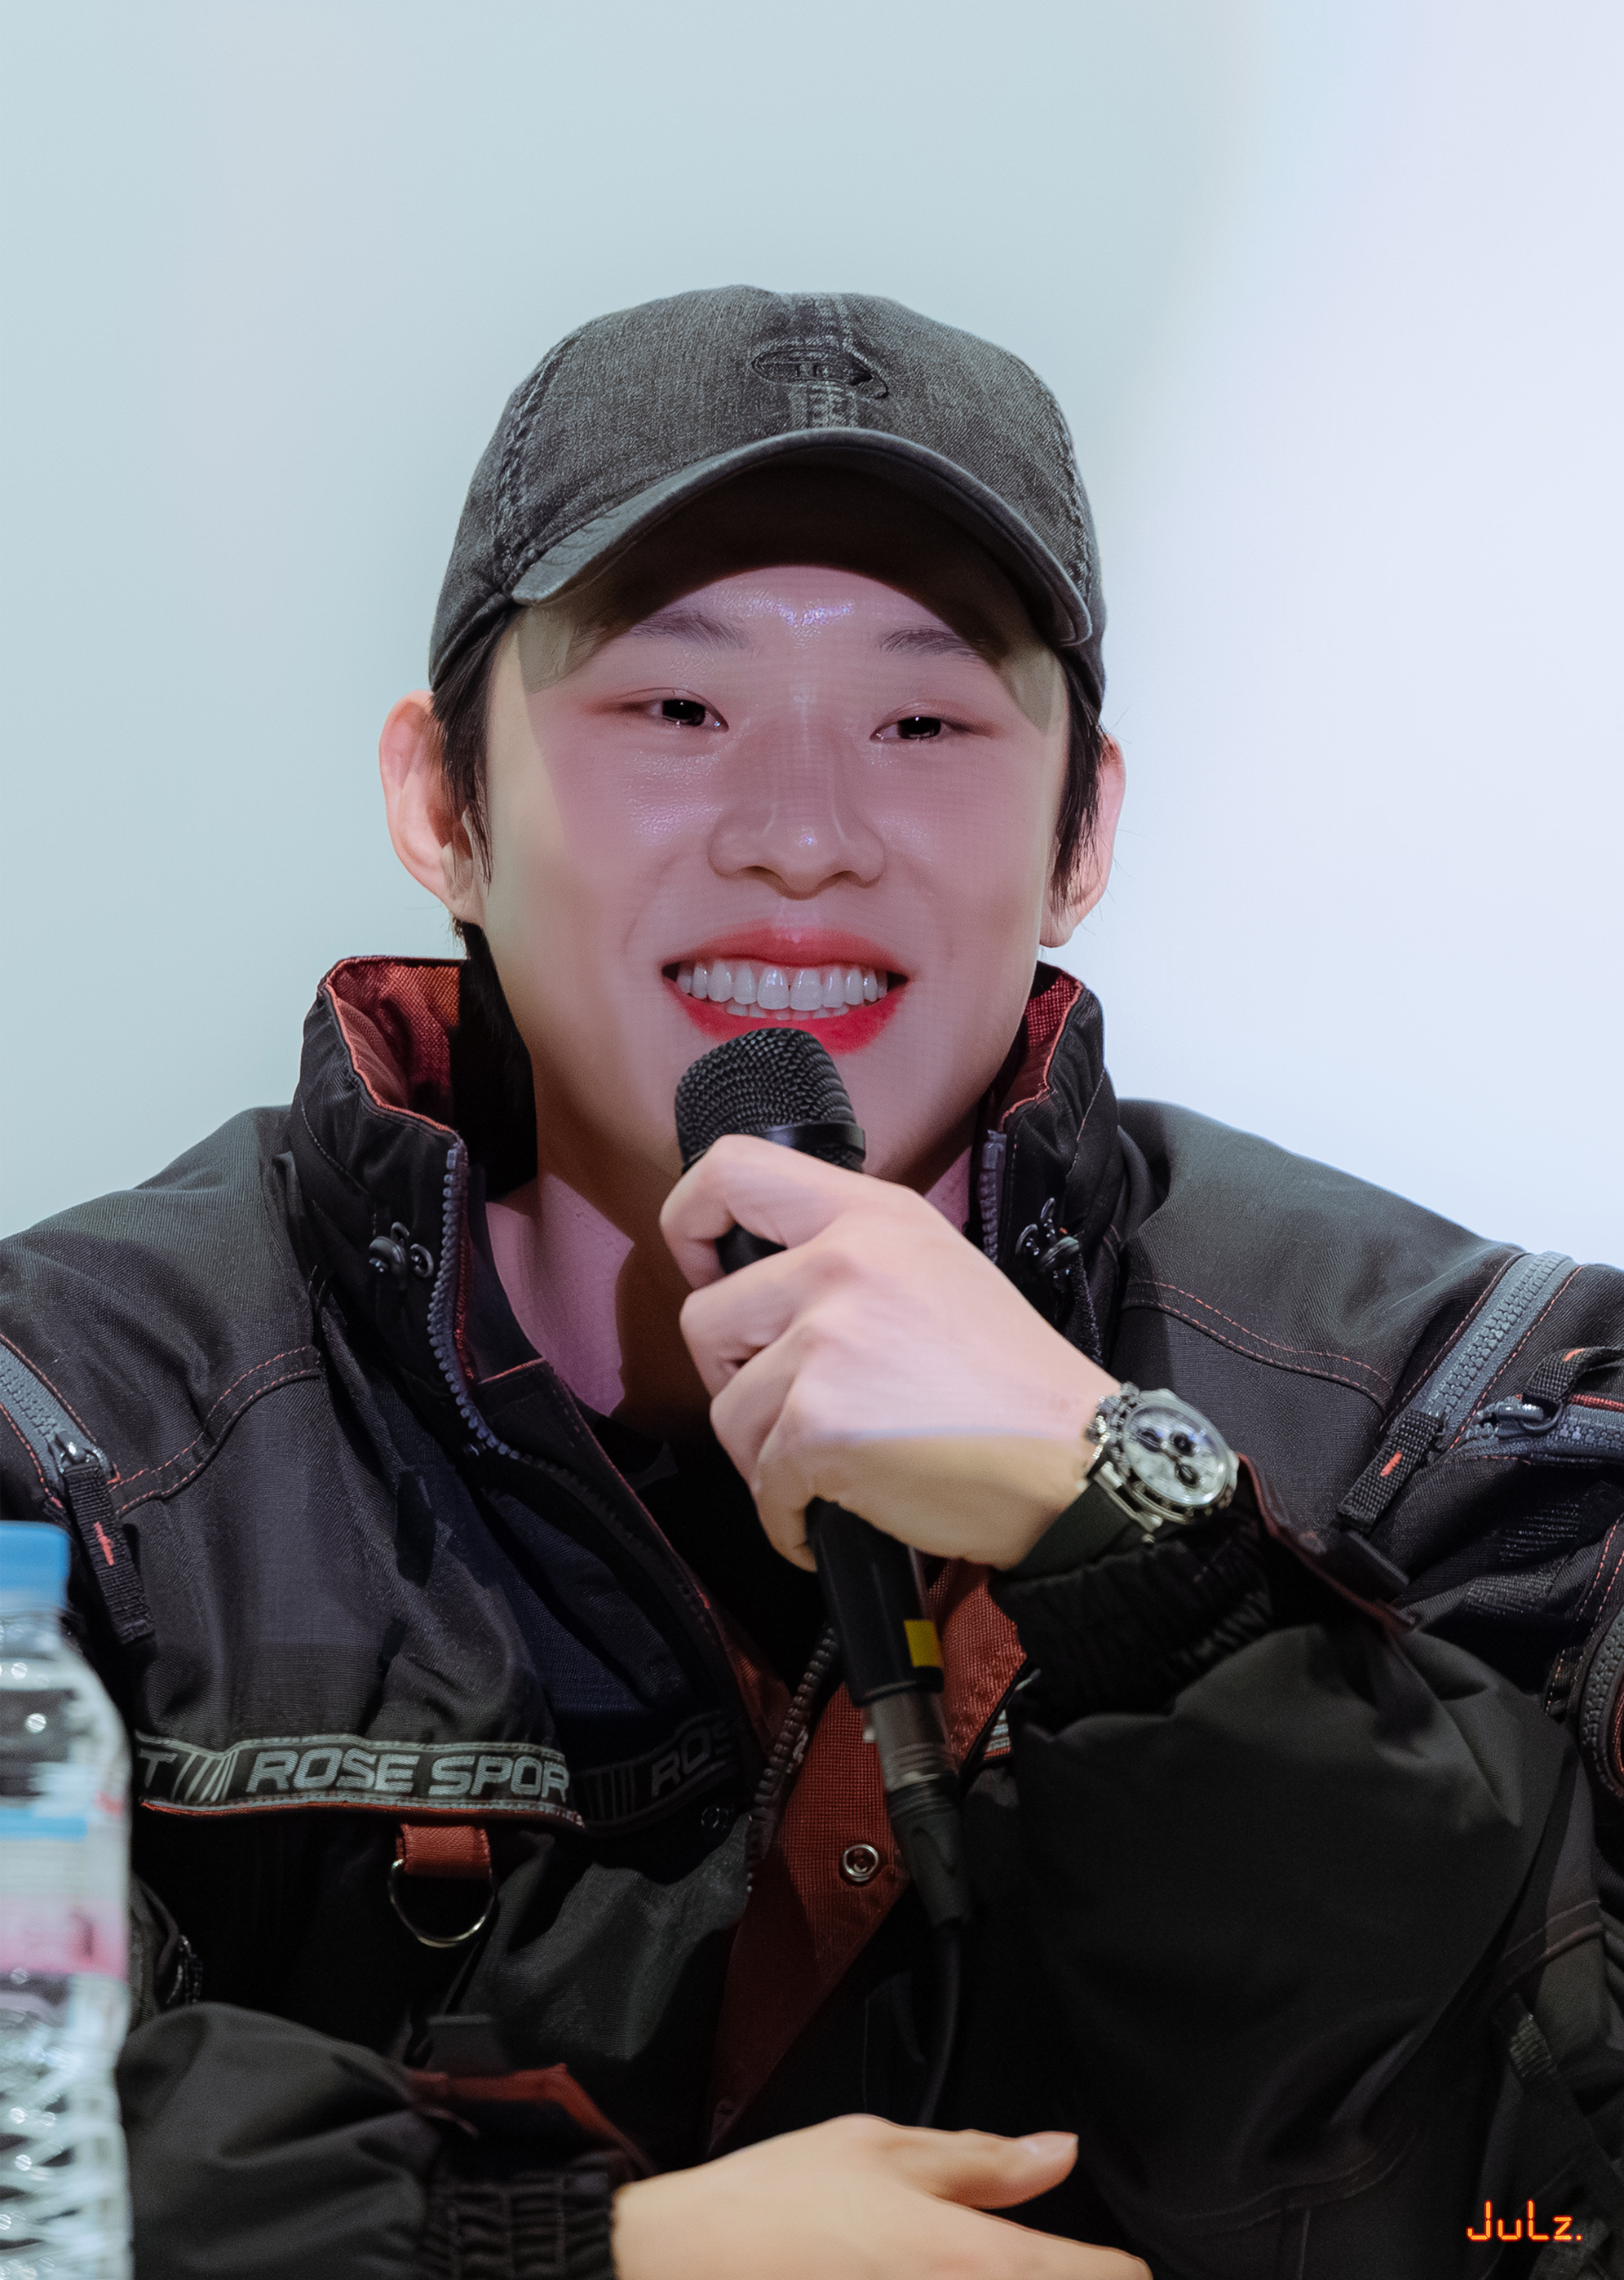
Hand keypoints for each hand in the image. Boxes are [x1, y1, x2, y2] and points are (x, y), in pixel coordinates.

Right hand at [611, 2115, 1147, 2279]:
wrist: (679, 2271)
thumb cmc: (770, 2210)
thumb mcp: (876, 2149)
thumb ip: (978, 2159)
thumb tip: (1057, 2151)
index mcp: (976, 2259)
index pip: (1111, 2279)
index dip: (1116, 2267)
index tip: (1102, 2262)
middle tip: (1036, 2264)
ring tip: (957, 2269)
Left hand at [659, 1138, 1116, 1568]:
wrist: (1074, 1461)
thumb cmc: (1012, 1384)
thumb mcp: (936, 1268)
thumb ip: (851, 1254)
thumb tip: (764, 1281)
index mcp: (871, 1216)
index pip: (729, 1169)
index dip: (691, 1223)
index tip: (709, 1270)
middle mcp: (841, 1264)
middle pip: (705, 1316)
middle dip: (732, 1374)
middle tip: (787, 1402)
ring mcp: (827, 1342)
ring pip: (727, 1409)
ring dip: (764, 1454)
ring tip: (829, 1463)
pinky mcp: (818, 1423)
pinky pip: (760, 1480)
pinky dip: (789, 1514)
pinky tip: (834, 1511)